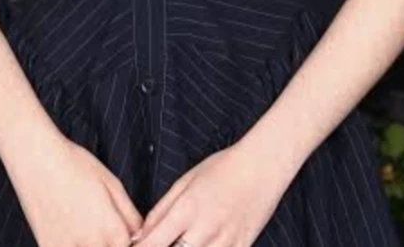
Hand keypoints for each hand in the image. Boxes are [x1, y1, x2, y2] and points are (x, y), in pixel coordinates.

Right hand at [8, 131, 144, 246]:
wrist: (37, 159)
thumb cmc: (75, 164)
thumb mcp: (112, 183)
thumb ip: (129, 214)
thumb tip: (138, 233)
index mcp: (111, 229)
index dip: (126, 237)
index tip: (118, 225)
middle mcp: (91, 244)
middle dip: (109, 240)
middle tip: (98, 219)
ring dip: (91, 242)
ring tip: (82, 220)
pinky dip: (72, 243)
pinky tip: (68, 226)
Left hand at [134, 142, 290, 246]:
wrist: (262, 165)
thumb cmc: (223, 167)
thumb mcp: (186, 181)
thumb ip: (161, 210)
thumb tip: (140, 235)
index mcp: (186, 210)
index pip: (153, 244)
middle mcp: (204, 230)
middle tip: (161, 244)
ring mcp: (224, 242)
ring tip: (183, 244)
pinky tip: (202, 246)